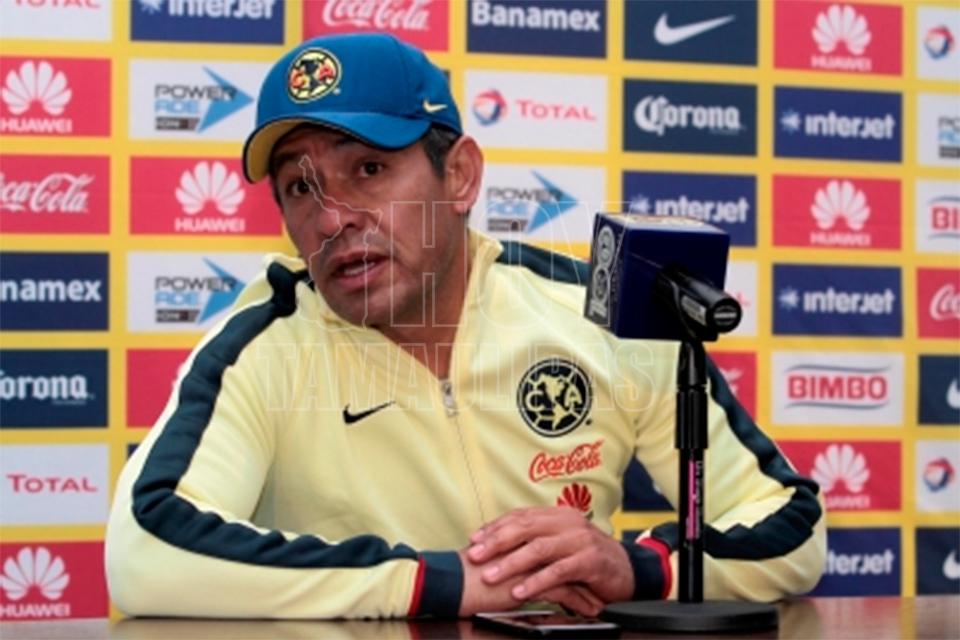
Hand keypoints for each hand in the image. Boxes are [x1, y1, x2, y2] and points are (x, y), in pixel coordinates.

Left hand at [466, 507, 634, 607]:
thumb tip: (497, 542)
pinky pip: (558, 571)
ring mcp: (580, 540)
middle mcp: (568, 522)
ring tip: (490, 576)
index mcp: (558, 515)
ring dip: (511, 563)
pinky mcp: (590, 561)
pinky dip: (536, 582)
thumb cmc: (586, 558)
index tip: (474, 539)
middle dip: (496, 542)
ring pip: (539, 549)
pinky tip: (520, 591)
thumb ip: (535, 539)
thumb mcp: (560, 543)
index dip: (495, 527)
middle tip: (475, 555)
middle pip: (525, 528)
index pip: (520, 516)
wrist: (626, 570)